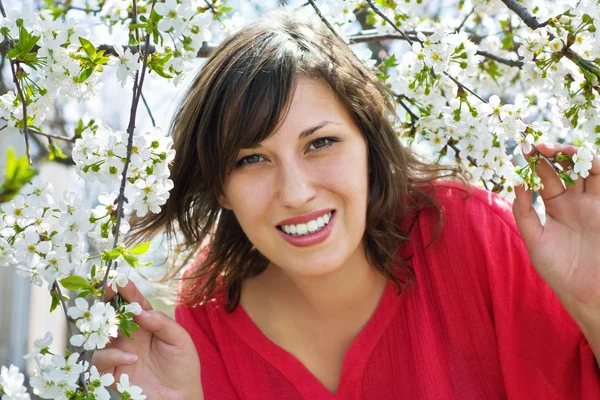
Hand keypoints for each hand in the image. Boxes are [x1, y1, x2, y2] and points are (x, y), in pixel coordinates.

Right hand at [92, 280, 202, 399]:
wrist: (180, 396)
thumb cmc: (183, 366)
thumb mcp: (180, 340)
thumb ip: (162, 323)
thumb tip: (142, 312)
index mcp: (147, 325)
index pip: (134, 304)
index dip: (126, 291)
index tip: (120, 280)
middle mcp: (130, 336)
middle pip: (112, 315)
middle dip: (106, 302)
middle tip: (106, 292)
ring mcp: (119, 353)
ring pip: (100, 336)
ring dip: (106, 330)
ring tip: (119, 332)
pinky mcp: (112, 372)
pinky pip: (100, 360)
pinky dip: (113, 356)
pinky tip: (132, 358)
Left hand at [512, 142, 599, 310]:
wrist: (588, 291)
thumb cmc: (559, 269)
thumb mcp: (535, 240)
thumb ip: (524, 213)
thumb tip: (517, 184)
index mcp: (556, 207)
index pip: (545, 178)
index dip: (534, 164)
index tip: (520, 151)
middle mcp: (575, 201)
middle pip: (565, 169)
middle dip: (550, 154)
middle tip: (535, 146)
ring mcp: (593, 203)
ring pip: (585, 170)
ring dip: (572, 155)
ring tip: (554, 149)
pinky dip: (593, 165)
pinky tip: (580, 159)